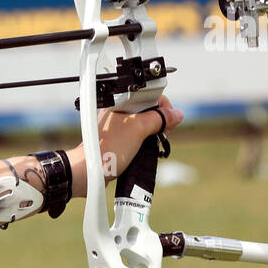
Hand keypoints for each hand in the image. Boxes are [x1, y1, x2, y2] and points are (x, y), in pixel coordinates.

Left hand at [67, 96, 183, 195]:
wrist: (90, 171)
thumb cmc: (107, 149)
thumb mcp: (138, 129)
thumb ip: (159, 118)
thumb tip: (176, 114)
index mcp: (121, 103)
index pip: (151, 97)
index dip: (164, 108)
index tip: (167, 122)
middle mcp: (119, 112)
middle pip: (150, 111)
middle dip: (160, 123)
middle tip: (161, 134)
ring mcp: (119, 127)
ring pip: (145, 125)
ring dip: (154, 134)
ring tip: (152, 144)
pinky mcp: (119, 140)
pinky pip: (138, 137)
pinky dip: (145, 142)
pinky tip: (146, 150)